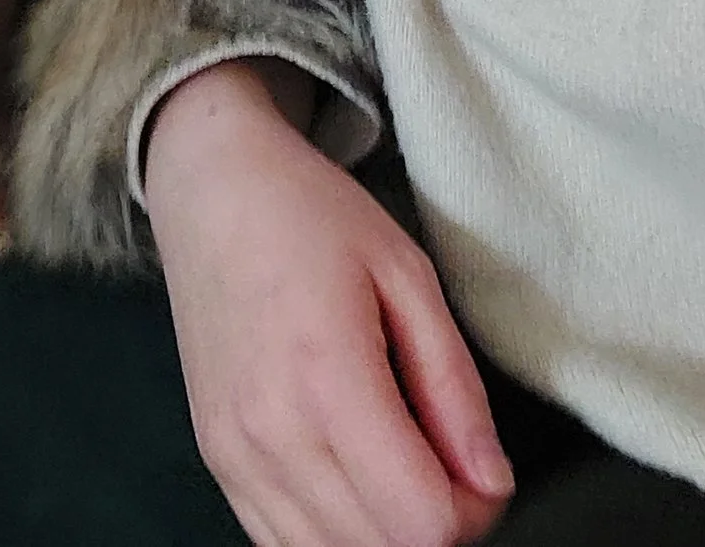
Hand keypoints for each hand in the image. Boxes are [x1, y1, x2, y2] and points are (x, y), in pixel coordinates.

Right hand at [145, 60, 513, 546]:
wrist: (212, 192)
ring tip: (400, 463)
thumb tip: (492, 484)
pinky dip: (333, 532)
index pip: (422, 524)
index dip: (474, 511)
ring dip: (383, 533)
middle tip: (448, 460)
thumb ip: (454, 389)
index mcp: (328, 380)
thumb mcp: (408, 277)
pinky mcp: (217, 463)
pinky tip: (353, 475)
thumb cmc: (311, 218)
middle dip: (437, 525)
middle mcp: (271, 435)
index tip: (479, 463)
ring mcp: (234, 457)